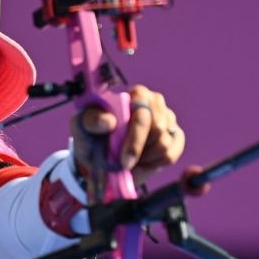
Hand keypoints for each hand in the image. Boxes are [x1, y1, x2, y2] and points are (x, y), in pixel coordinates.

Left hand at [70, 85, 189, 188]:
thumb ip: (92, 120)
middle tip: (123, 162)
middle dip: (138, 151)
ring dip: (144, 159)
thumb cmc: (92, 136)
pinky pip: (171, 155)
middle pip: (158, 129)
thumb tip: (109, 121)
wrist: (101, 156)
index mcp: (136, 94)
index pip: (143, 114)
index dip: (134, 140)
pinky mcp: (176, 137)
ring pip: (164, 145)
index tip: (124, 161)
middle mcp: (155, 102)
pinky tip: (141, 163)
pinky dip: (154, 165)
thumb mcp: (83, 127)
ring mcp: (168, 119)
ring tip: (129, 160)